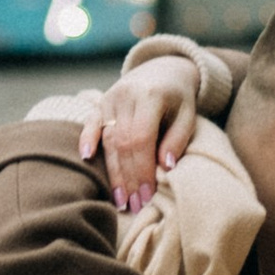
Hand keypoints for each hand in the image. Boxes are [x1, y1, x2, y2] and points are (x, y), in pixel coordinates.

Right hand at [75, 54, 199, 214]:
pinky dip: (87, 139)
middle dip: (128, 178)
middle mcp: (126, 95)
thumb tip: (165, 168)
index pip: (142, 138)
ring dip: (113, 172)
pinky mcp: (100, 103)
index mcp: (151, 96)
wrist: (162, 68)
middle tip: (134, 207)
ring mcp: (110, 98)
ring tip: (120, 200)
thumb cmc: (178, 98)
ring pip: (107, 139)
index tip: (147, 195)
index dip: (142, 169)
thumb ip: (177, 139)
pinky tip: (86, 158)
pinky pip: (91, 123)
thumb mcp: (187, 114)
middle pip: (122, 143)